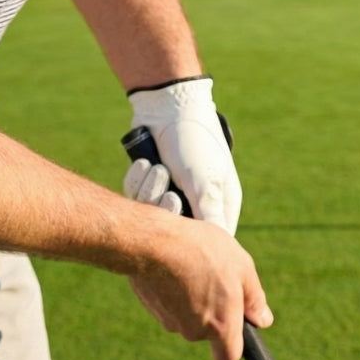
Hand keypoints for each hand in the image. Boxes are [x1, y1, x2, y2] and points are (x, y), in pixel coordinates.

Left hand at [127, 77, 241, 232]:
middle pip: (176, 230)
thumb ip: (210, 219)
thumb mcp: (205, 183)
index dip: (194, 245)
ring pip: (153, 213)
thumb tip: (217, 253)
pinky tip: (144, 163)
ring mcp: (173, 190)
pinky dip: (137, 181)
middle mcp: (198, 199)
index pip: (212, 242)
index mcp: (222, 202)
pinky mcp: (150, 182)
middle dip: (166, 211)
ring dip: (149, 191)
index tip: (179, 239)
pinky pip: (137, 197)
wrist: (168, 106)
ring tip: (157, 167)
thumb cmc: (194, 143)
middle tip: (169, 193)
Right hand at [130, 214, 272, 359]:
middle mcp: (194, 332)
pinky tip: (180, 264)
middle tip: (217, 273)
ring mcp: (170, 322)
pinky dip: (179, 289)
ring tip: (198, 264)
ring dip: (198, 295)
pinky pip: (174, 304)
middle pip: (210, 329)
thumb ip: (254, 298)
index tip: (237, 320)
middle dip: (216, 307)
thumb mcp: (242, 267)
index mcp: (219, 326)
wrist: (155, 243)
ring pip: (191, 314)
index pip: (228, 357)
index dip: (234, 342)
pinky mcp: (154, 309)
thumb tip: (263, 320)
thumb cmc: (204, 252)